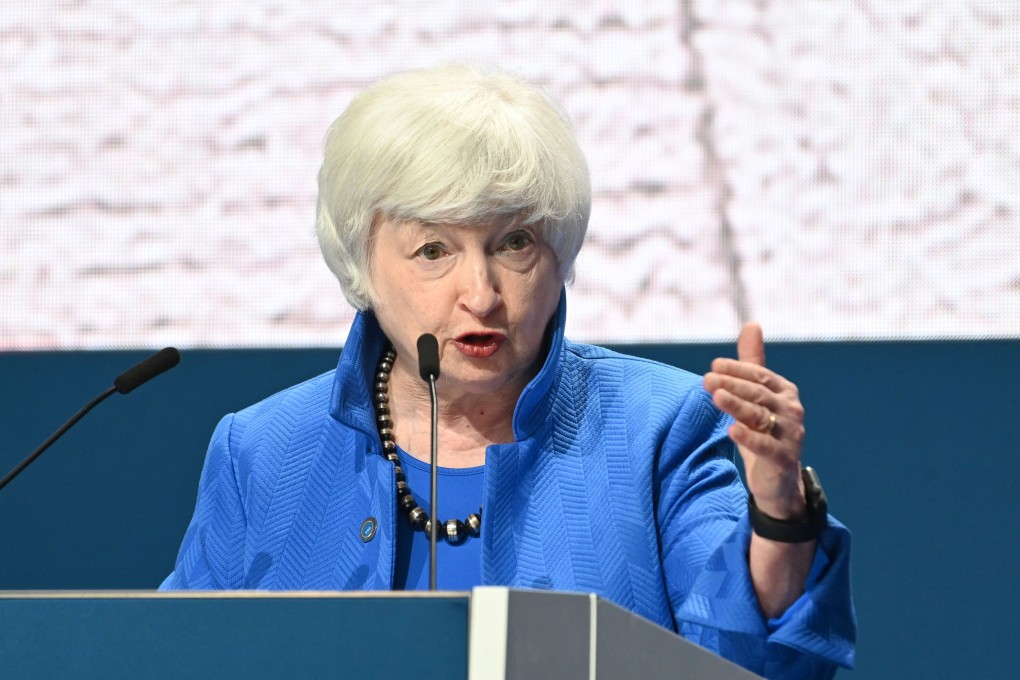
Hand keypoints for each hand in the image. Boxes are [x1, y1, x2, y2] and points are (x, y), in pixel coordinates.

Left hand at [703, 322, 806, 519]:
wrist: (778, 481)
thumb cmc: (763, 432)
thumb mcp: (755, 398)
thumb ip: (752, 363)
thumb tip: (752, 324)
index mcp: (783, 392)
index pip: (759, 375)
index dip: (737, 369)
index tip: (714, 365)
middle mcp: (790, 410)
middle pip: (757, 394)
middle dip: (732, 384)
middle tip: (707, 379)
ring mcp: (790, 434)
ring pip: (760, 416)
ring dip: (737, 405)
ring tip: (716, 396)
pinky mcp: (784, 458)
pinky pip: (766, 446)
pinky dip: (749, 437)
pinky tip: (732, 430)